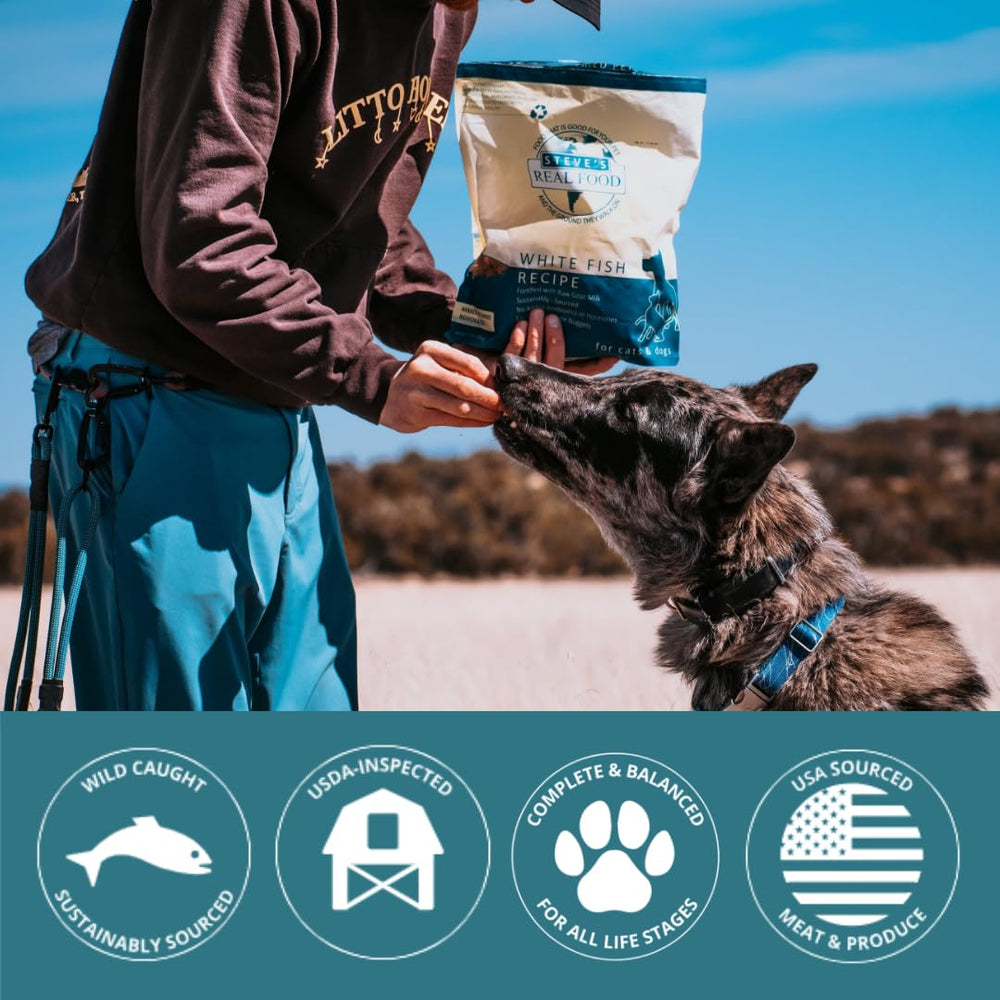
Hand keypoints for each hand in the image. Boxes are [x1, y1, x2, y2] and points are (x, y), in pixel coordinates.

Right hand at [379, 340, 500, 433]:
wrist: (389, 394)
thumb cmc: (425, 377)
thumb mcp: (439, 362)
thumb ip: (463, 368)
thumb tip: (498, 383)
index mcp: (430, 349)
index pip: (468, 363)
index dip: (489, 377)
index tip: (502, 386)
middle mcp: (421, 369)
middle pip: (464, 386)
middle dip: (489, 398)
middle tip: (505, 405)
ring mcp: (416, 392)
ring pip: (459, 406)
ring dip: (483, 413)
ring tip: (497, 415)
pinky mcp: (416, 414)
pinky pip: (452, 420)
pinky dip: (472, 422)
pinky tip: (484, 421)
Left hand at [505, 309, 617, 375]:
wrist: (478, 373)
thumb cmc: (515, 355)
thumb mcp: (538, 350)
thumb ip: (555, 344)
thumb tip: (577, 321)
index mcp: (554, 381)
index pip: (579, 374)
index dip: (595, 365)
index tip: (612, 355)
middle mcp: (541, 385)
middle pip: (554, 364)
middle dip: (556, 340)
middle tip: (554, 317)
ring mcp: (521, 382)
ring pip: (533, 358)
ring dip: (536, 334)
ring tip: (538, 313)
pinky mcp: (501, 375)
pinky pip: (512, 355)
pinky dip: (517, 339)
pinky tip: (521, 325)